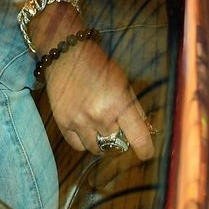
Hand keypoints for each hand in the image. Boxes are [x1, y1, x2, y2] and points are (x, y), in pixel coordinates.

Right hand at [43, 39, 154, 160]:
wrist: (67, 55)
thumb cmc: (100, 67)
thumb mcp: (124, 84)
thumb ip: (135, 110)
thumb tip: (145, 132)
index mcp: (119, 103)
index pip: (138, 138)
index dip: (145, 150)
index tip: (146, 153)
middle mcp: (99, 115)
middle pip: (116, 145)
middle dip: (120, 138)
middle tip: (117, 127)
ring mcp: (79, 121)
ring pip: (97, 149)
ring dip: (102, 143)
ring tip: (101, 128)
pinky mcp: (62, 122)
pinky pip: (78, 146)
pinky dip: (84, 142)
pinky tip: (86, 129)